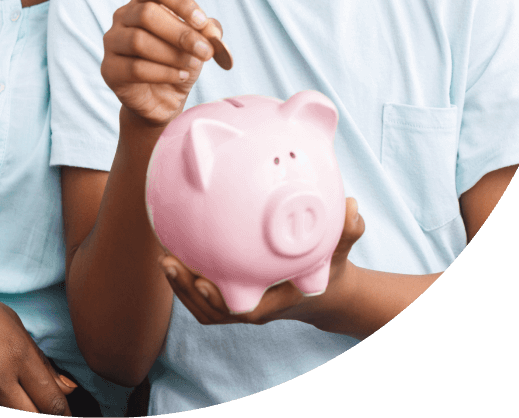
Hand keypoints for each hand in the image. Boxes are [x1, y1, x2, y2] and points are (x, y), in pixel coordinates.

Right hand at [0, 262, 75, 412]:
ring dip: (12, 409)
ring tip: (8, 393)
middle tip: (37, 406)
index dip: (60, 411)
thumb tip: (60, 388)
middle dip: (40, 415)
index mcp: (14, 353)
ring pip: (6, 416)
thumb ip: (35, 358)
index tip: (61, 411)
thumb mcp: (7, 320)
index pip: (51, 401)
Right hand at [101, 0, 224, 126]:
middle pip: (147, 13)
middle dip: (181, 33)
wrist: (161, 100)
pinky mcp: (109, 69)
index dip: (179, 0)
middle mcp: (123, 16)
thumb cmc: (178, 62)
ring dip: (172, 55)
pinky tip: (179, 76)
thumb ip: (207, 32)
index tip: (201, 22)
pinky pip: (135, 68)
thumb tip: (211, 29)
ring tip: (192, 65)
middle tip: (204, 51)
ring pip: (139, 41)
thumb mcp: (199, 43)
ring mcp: (112, 42)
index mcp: (143, 1)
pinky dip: (164, 73)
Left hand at [157, 198, 364, 330]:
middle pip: (212, 309)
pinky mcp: (235, 293)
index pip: (242, 310)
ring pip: (204, 304)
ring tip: (164, 256)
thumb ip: (347, 233)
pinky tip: (175, 248)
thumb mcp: (341, 252)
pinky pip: (206, 292)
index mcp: (276, 301)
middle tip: (168, 261)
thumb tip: (354, 208)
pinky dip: (189, 278)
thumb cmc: (331, 268)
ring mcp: (243, 301)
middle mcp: (255, 305)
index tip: (202, 281)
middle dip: (187, 290)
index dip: (220, 300)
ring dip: (181, 285)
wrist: (326, 291)